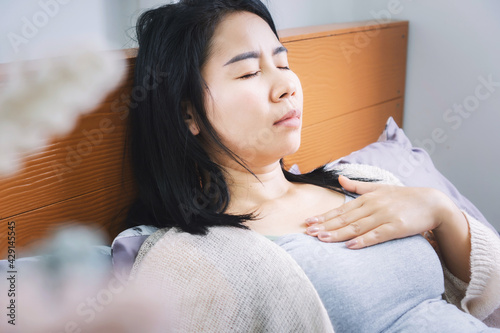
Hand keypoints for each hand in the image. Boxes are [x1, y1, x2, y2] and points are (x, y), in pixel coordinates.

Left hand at [305, 175, 455, 248]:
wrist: (433, 203)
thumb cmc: (404, 197)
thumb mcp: (380, 188)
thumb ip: (358, 186)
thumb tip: (339, 179)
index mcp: (367, 198)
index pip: (341, 209)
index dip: (324, 216)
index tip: (308, 222)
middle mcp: (373, 206)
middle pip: (345, 219)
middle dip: (325, 226)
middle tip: (308, 232)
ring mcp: (385, 216)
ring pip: (357, 227)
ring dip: (338, 233)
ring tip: (322, 239)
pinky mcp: (397, 227)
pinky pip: (377, 235)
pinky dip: (363, 240)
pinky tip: (350, 246)